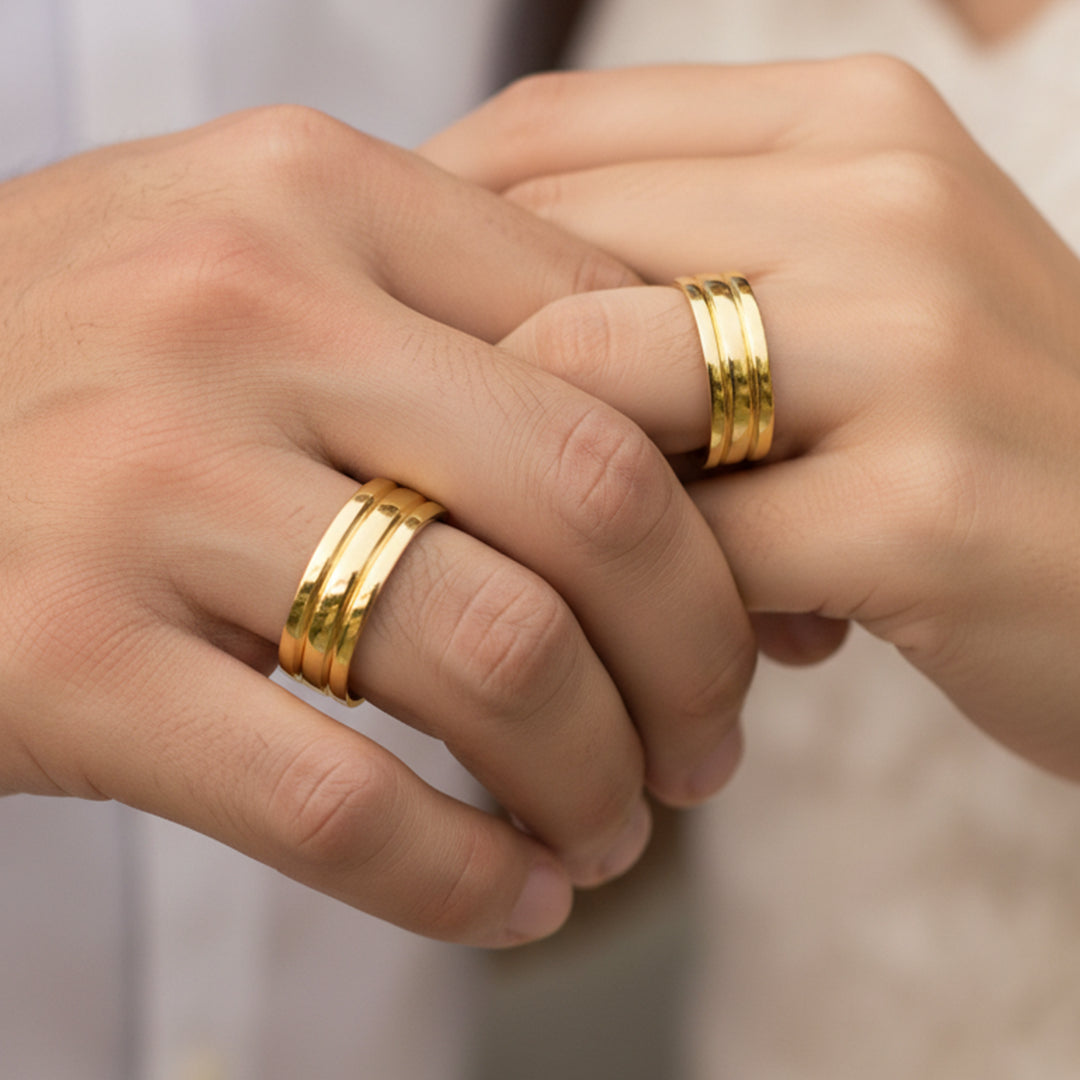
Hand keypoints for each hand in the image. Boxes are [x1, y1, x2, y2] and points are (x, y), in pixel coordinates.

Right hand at [0, 107, 754, 944]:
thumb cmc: (99, 362)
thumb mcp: (271, 281)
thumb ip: (458, 340)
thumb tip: (698, 478)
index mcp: (321, 193)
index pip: (621, 342)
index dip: (732, 491)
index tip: (760, 599)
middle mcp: (240, 306)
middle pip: (598, 497)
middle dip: (696, 653)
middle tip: (711, 744)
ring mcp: (140, 477)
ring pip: (495, 654)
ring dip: (596, 776)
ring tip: (617, 828)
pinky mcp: (52, 651)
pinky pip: (336, 797)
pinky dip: (464, 875)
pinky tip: (512, 896)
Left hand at [426, 58, 1079, 777]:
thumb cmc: (974, 439)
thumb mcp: (847, 306)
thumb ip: (683, 277)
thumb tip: (464, 315)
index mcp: (849, 124)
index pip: (550, 133)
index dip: (427, 242)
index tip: (392, 348)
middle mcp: (882, 201)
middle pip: (542, 258)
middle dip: (463, 386)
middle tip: (449, 490)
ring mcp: (913, 347)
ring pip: (593, 394)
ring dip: (547, 502)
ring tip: (578, 580)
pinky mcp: (928, 511)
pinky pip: (683, 550)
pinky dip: (637, 609)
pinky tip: (677, 663)